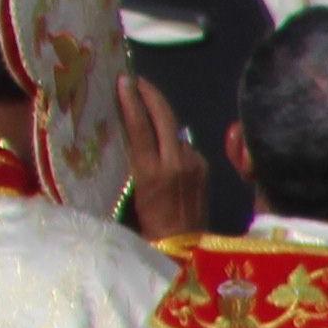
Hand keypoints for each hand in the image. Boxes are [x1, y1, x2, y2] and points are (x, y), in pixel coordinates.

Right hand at [118, 71, 211, 241]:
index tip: (123, 80)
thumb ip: (134, 160)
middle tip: (137, 80)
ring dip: (161, 118)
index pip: (140, 125)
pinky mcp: (204, 168)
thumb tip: (131, 133)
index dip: (131, 100)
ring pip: (175, 130)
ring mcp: (193, 164)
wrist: (183, 246)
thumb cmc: (146, 223)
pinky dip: (173, 141)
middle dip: (151, 94)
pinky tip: (165, 146)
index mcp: (150, 171)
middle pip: (164, 116)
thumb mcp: (131, 191)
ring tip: (146, 108)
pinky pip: (185, 146)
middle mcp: (175, 163)